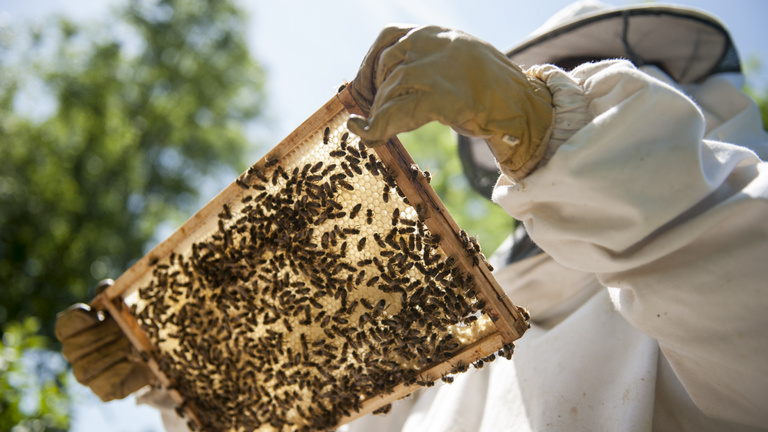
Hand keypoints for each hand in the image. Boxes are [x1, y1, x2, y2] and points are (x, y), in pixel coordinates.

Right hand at [55, 280, 153, 401]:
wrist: (155, 354)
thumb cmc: (132, 324)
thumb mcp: (123, 305)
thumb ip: (112, 294)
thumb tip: (106, 288)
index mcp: (76, 330)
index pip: (63, 326)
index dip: (76, 320)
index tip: (96, 314)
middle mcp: (75, 354)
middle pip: (75, 346)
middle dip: (103, 335)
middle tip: (125, 328)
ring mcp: (87, 375)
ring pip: (87, 365)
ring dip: (114, 351)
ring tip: (134, 343)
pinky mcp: (104, 391)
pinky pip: (104, 383)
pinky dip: (122, 370)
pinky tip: (135, 361)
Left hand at [348, 25, 553, 180]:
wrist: (524, 105)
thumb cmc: (493, 87)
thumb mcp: (458, 60)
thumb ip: (429, 61)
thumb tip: (394, 78)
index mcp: (435, 33)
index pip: (389, 38)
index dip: (370, 63)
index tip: (364, 84)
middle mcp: (431, 44)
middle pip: (385, 66)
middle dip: (374, 93)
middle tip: (373, 115)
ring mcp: (434, 69)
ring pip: (388, 91)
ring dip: (379, 114)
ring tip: (380, 128)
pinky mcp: (438, 98)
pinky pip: (395, 114)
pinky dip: (375, 127)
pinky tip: (367, 134)